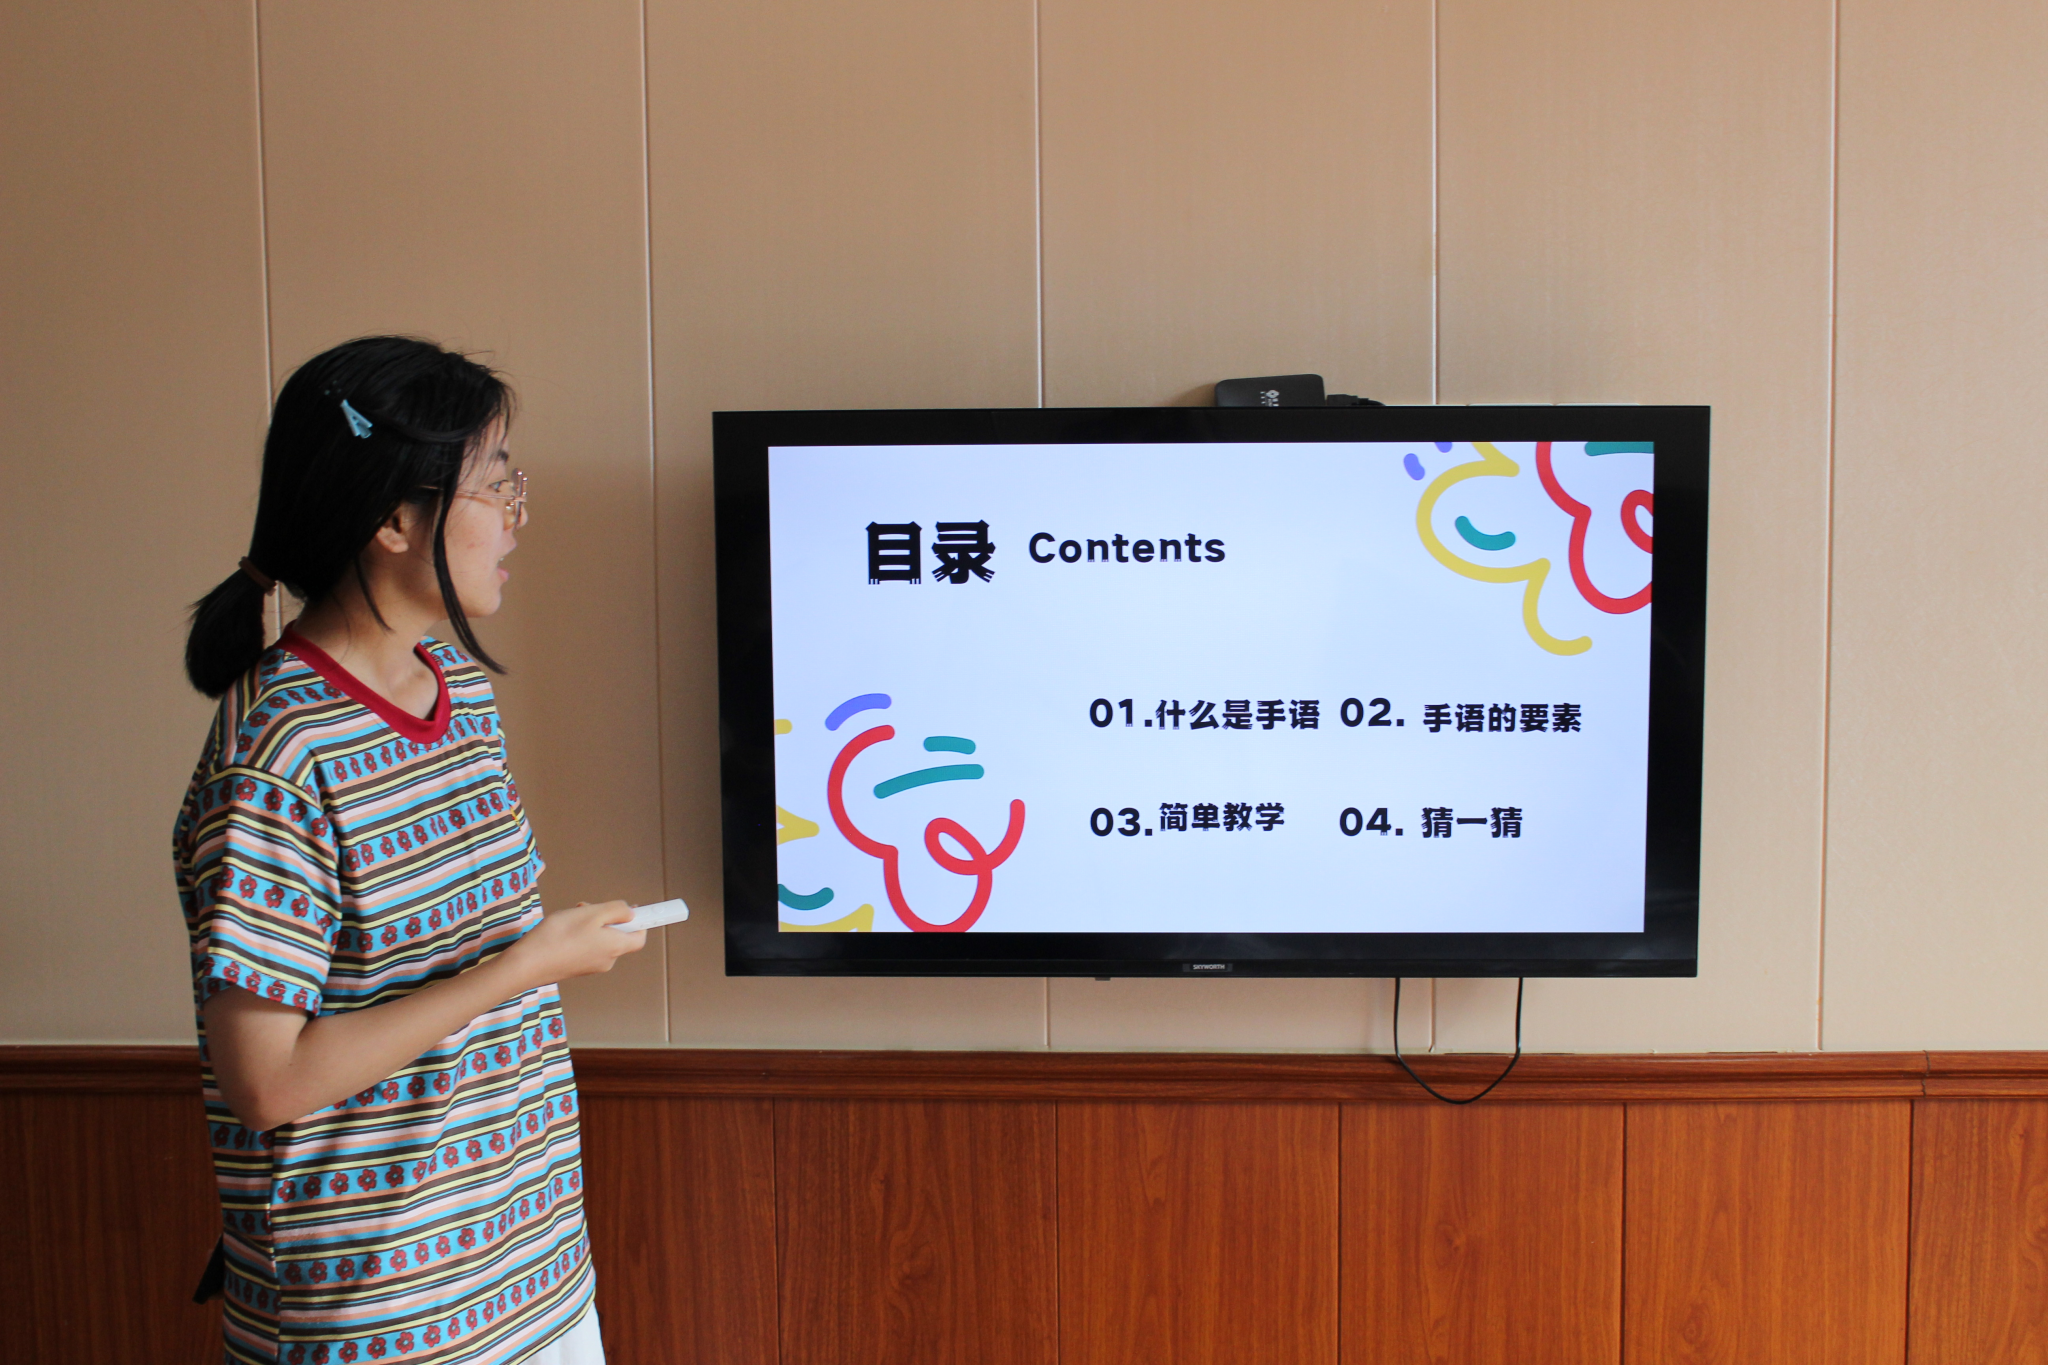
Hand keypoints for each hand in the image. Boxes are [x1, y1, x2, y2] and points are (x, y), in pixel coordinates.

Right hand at [501, 900, 645, 991]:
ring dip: (589, 924)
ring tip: (570, 915)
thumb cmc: (559, 936)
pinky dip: (579, 935)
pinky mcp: (574, 968)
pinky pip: (585, 947)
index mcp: (615, 947)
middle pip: (617, 935)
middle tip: (588, 907)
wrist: (526, 965)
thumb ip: (617, 911)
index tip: (632, 908)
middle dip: (606, 917)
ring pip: (599, 939)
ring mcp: (590, 966)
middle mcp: (606, 960)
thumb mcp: (592, 913)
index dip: (640, 922)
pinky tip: (562, 929)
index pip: (639, 938)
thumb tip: (632, 914)